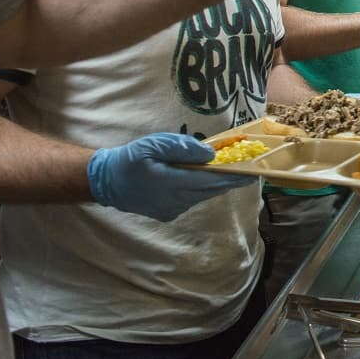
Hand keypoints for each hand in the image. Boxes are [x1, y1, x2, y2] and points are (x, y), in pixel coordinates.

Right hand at [87, 133, 255, 221]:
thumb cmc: (130, 159)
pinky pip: (191, 200)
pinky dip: (200, 189)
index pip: (213, 181)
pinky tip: (203, 178)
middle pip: (211, 189)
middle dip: (229, 179)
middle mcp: (177, 201)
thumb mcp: (155, 145)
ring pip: (202, 196)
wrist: (106, 182)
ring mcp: (172, 210)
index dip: (234, 176)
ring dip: (215, 183)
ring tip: (230, 170)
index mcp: (174, 183)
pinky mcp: (167, 213)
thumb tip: (210, 155)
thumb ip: (183, 149)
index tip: (254, 171)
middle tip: (248, 168)